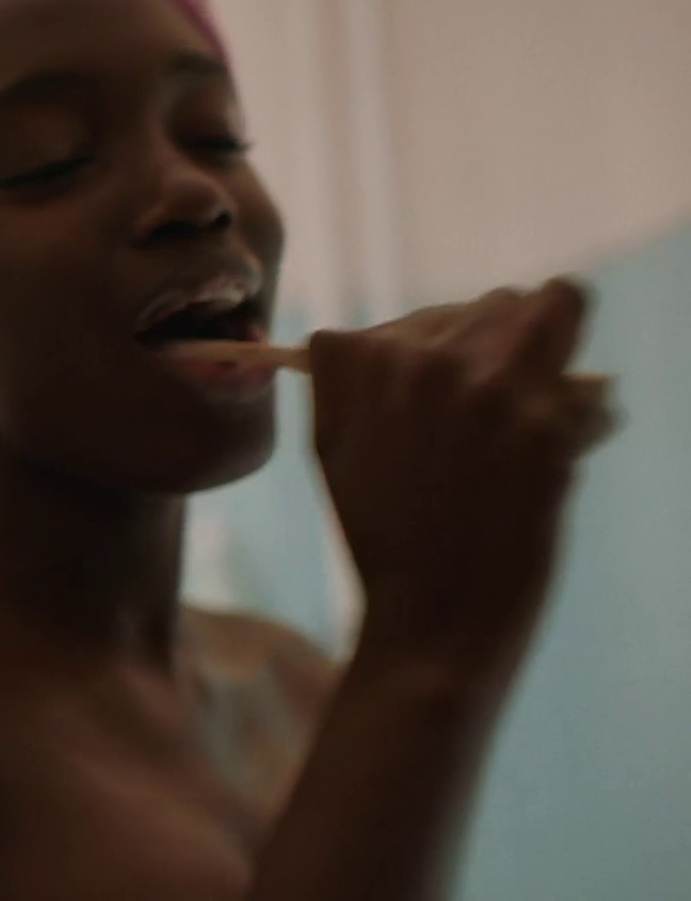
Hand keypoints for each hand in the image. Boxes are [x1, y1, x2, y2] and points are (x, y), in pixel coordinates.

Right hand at [309, 279, 614, 673]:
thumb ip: (348, 380)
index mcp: (364, 360)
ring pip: (556, 308)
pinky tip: (563, 464)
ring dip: (555, 364)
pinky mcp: (545, 430)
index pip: (429, 317)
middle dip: (508, 350)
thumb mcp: (332, 448)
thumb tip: (390, 339)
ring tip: (536, 424)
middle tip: (499, 416)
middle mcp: (425, 360)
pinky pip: (593, 398)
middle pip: (498, 305)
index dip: (448, 358)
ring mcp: (488, 390)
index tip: (447, 407)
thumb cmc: (383, 541)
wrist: (432, 619)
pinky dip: (586, 427)